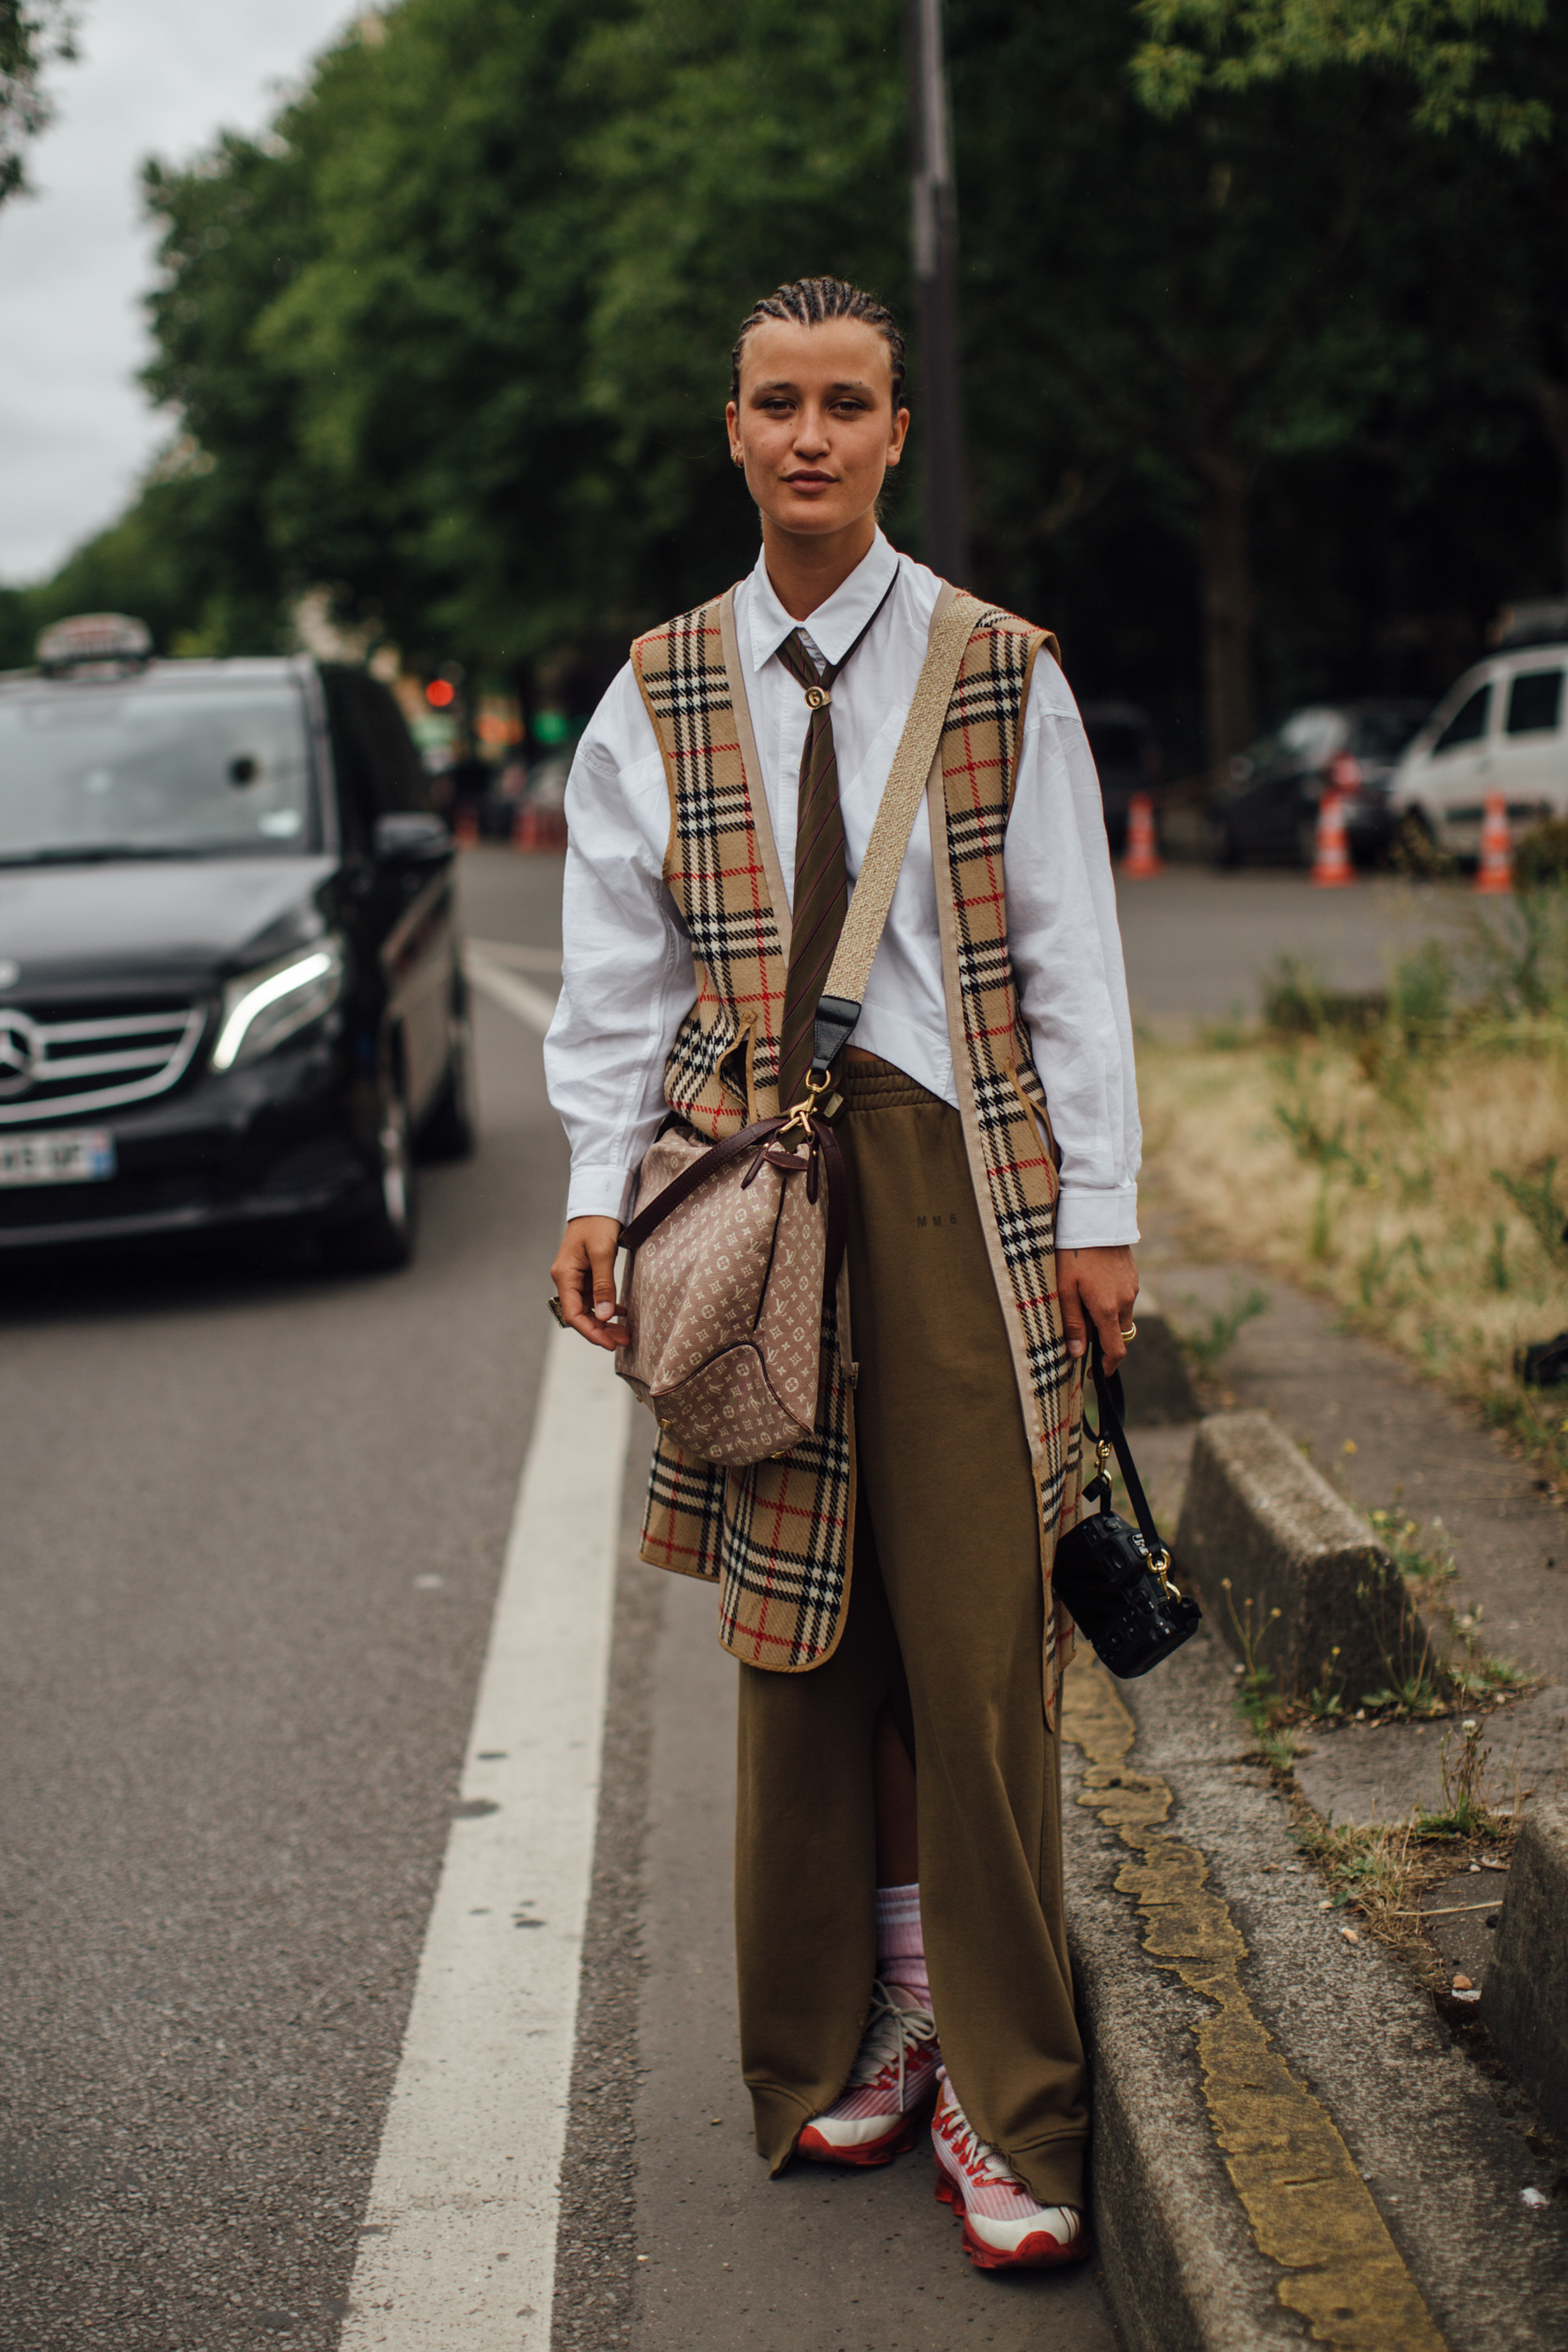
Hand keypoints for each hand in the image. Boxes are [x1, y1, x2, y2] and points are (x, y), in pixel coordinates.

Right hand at [551, 1215, 627, 1350]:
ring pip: (589, 1308)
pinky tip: (622, 1312)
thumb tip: (604, 1316)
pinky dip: (607, 1307)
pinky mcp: (586, 1273)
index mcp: (564, 1276)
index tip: (610, 1344)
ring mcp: (576, 1277)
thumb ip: (603, 1285)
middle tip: (624, 1341)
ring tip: (626, 1332)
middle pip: (581, 1315)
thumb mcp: (603, 1253)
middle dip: (601, 1331)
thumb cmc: (598, 1223)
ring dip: (606, 1321)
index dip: (591, 1332)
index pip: (573, 1314)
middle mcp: (567, 1279)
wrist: (598, 1201)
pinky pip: (594, 1297)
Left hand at [1058, 1244, 1138, 1373]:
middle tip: (1081, 1329)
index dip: (1106, 1367)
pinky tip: (1094, 1286)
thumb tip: (1077, 1354)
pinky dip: (1113, 1303)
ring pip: (1123, 1316)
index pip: (1115, 1350)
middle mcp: (1125, 1301)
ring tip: (1084, 1301)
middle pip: (1119, 1335)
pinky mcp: (1133, 1277)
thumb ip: (1073, 1323)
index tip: (1094, 1373)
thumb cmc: (1073, 1253)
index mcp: (1107, 1309)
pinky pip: (1126, 1299)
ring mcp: (1132, 1288)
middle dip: (1104, 1340)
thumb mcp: (1065, 1289)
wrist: (1095, 1219)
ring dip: (1107, 1319)